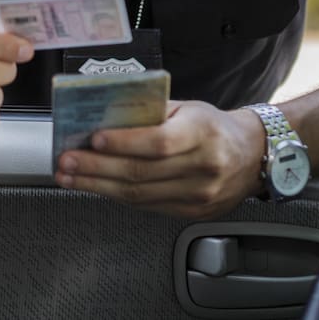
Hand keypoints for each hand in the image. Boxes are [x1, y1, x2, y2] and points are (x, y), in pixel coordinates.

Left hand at [54, 101, 266, 218]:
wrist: (252, 155)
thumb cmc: (213, 126)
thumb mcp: (188, 107)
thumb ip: (151, 111)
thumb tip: (106, 114)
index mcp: (202, 132)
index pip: (159, 142)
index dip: (124, 142)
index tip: (94, 139)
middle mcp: (203, 167)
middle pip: (141, 172)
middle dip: (96, 168)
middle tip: (67, 161)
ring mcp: (198, 195)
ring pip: (139, 195)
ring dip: (97, 186)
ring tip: (70, 177)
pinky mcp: (191, 212)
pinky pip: (146, 206)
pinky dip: (116, 196)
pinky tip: (96, 187)